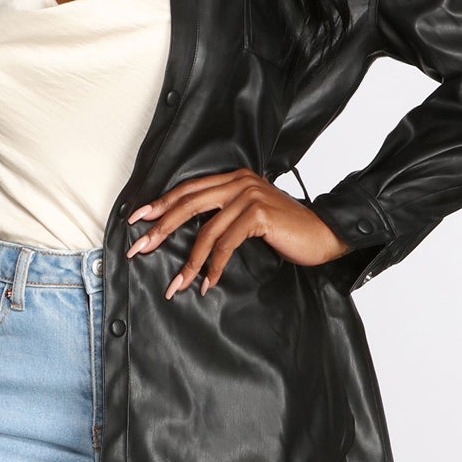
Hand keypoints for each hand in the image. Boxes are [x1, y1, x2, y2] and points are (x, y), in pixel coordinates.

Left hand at [126, 170, 349, 298]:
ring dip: (188, 262)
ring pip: (205, 232)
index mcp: (234, 178)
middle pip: (188, 204)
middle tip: (139, 248)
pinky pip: (226, 245)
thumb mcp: (250, 216)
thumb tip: (190, 231)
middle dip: (160, 229)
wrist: (324, 233)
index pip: (188, 189)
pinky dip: (213, 267)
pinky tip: (206, 283)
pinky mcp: (258, 214)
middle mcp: (239, 181)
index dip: (160, 204)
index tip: (137, 220)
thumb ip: (225, 214)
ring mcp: (249, 196)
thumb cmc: (286, 230)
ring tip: (175, 284)